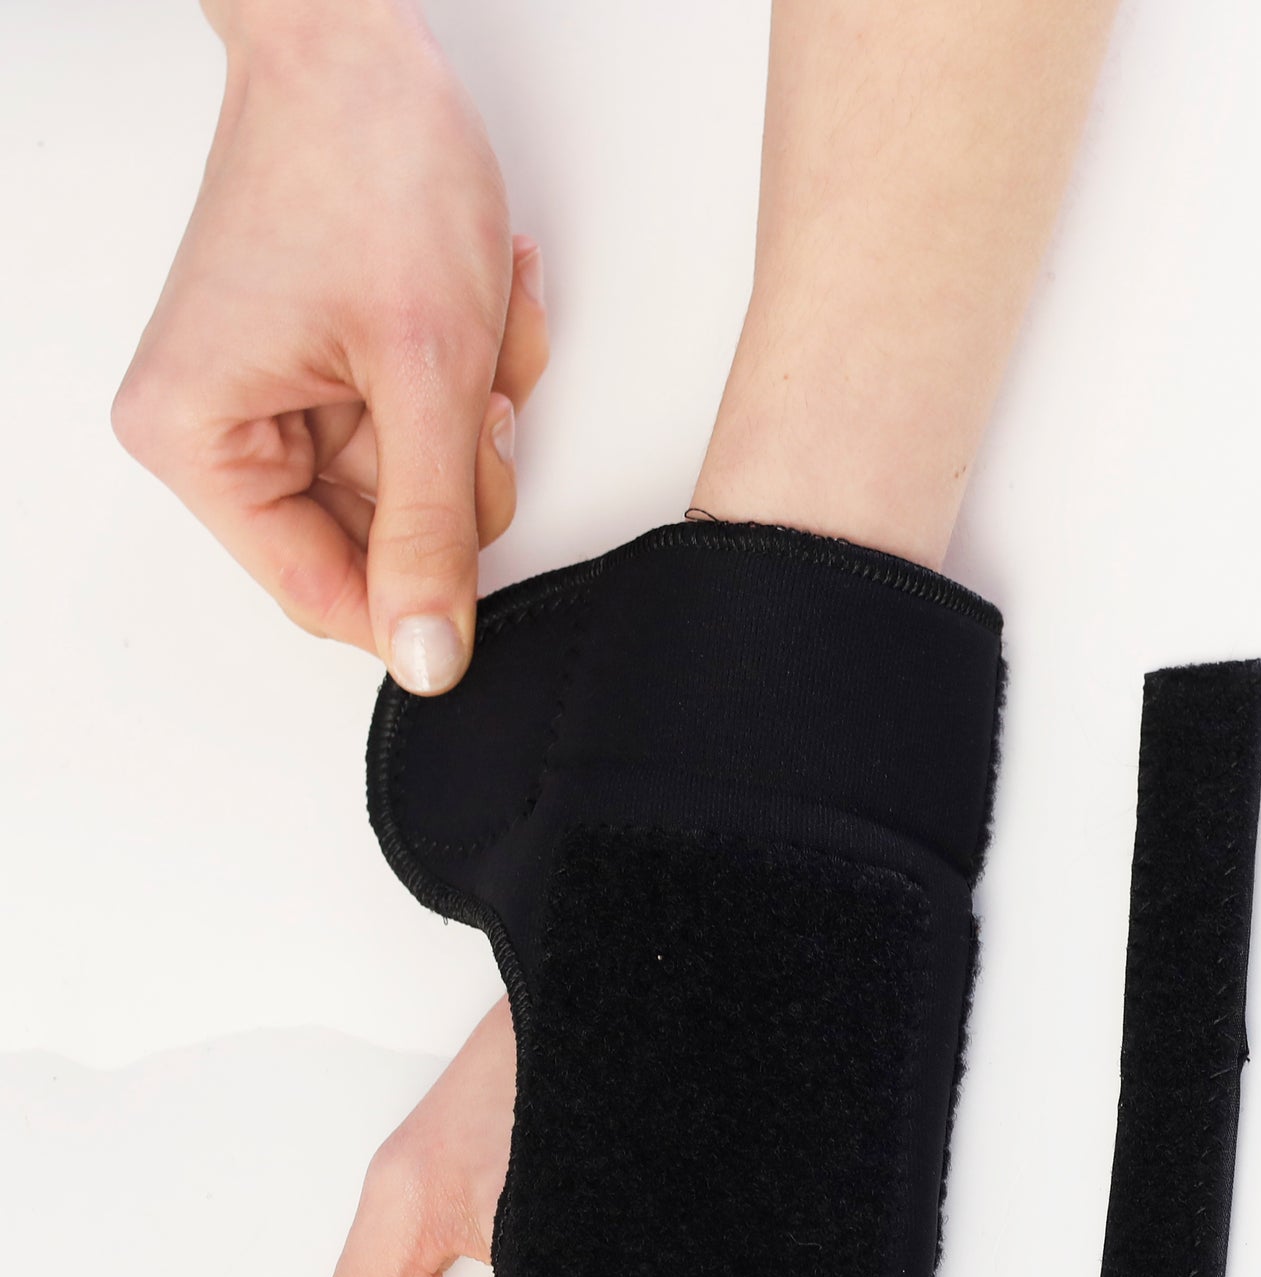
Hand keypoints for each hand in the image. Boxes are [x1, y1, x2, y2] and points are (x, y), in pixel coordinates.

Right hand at [112, 0, 548, 693]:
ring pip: (421, 492)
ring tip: (475, 331)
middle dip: (455, 473)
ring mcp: (284, 402)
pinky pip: (428, 435)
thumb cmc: (370, 166)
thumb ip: (432, 530)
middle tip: (475, 393)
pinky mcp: (336, 375)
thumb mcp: (427, 375)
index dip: (415, 606)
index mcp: (201, 440)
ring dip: (477, 421)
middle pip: (377, 544)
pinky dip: (473, 386)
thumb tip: (428, 657)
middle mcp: (225, 431)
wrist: (365, 44)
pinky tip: (476, 314)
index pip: (318, 594)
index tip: (485, 594)